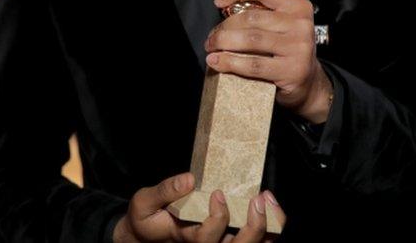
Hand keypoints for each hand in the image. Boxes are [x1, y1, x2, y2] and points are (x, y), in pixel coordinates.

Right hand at [112, 172, 284, 242]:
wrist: (149, 232)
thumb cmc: (147, 218)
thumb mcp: (144, 202)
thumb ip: (164, 191)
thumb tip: (189, 179)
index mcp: (188, 240)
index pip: (207, 239)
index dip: (217, 219)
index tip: (217, 194)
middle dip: (253, 227)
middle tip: (256, 200)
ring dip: (267, 226)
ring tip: (268, 200)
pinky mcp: (233, 237)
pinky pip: (259, 239)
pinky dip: (271, 225)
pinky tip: (272, 205)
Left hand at [206, 0, 331, 123]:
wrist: (308, 82)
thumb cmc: (287, 49)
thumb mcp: (282, 23)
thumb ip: (260, 9)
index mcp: (298, 5)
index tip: (218, 1)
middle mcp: (301, 24)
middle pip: (251, 18)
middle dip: (224, 26)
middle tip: (212, 37)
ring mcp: (298, 47)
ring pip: (250, 39)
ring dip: (223, 42)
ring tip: (211, 47)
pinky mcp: (292, 70)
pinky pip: (253, 64)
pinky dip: (229, 62)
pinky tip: (216, 61)